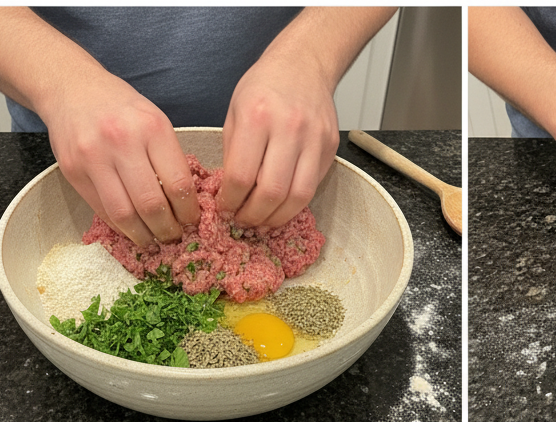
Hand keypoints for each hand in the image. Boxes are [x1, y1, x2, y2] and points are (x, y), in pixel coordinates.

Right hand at [44, 71, 197, 246]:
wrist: (70, 88)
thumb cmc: (121, 108)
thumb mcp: (154, 121)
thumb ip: (170, 159)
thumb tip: (188, 205)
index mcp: (151, 128)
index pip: (178, 185)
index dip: (188, 212)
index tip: (192, 222)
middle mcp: (121, 141)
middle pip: (152, 205)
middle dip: (167, 230)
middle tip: (174, 237)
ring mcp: (93, 157)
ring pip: (125, 215)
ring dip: (144, 236)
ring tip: (154, 240)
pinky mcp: (73, 171)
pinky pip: (103, 211)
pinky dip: (121, 227)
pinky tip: (132, 229)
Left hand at [217, 52, 339, 228]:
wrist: (304, 65)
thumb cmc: (265, 87)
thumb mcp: (236, 112)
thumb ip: (233, 153)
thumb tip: (231, 195)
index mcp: (257, 116)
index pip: (241, 176)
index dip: (231, 201)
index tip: (225, 209)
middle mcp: (288, 129)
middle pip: (271, 192)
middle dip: (254, 216)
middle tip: (244, 223)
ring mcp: (314, 140)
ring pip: (297, 198)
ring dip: (277, 217)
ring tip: (263, 222)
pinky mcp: (329, 150)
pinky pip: (311, 188)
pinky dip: (294, 205)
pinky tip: (280, 207)